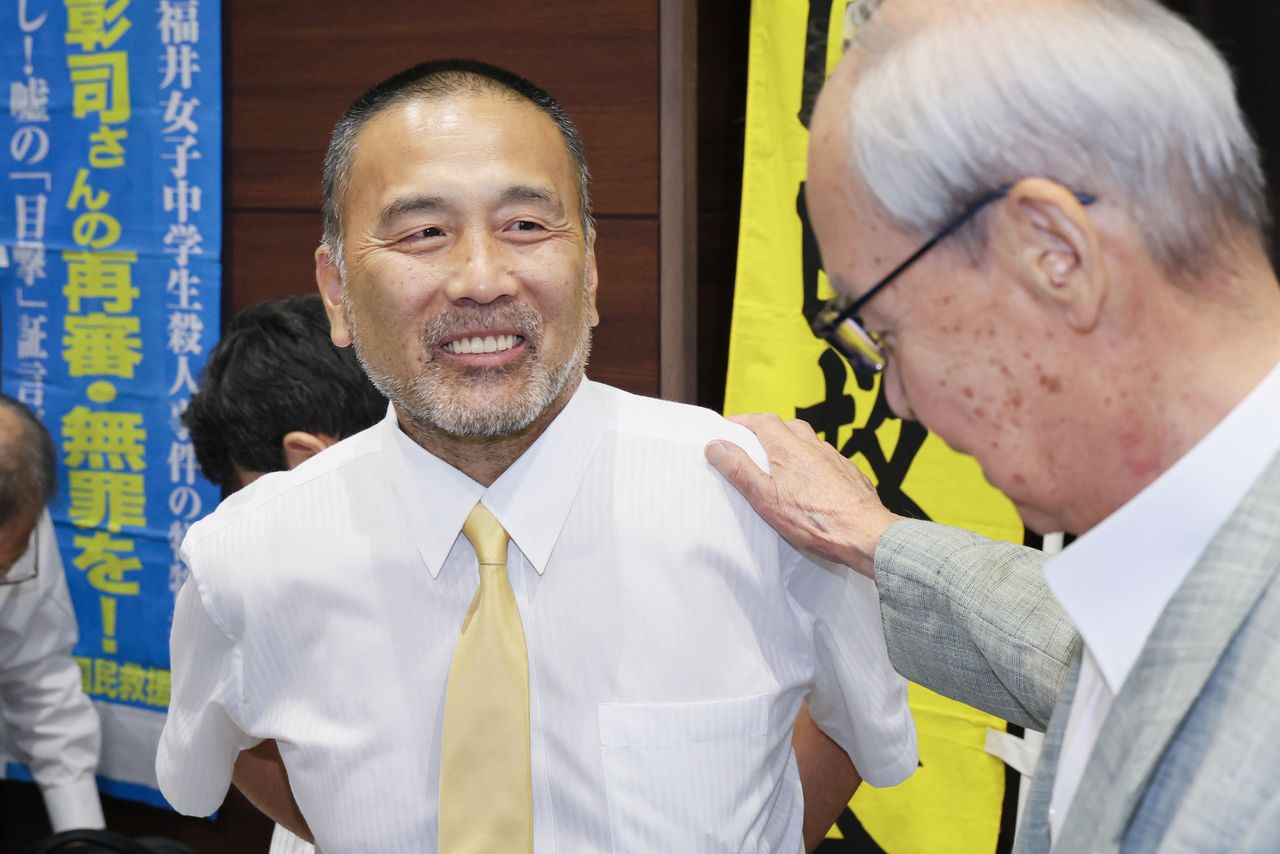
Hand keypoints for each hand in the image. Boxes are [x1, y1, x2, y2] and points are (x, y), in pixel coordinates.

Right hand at [705, 413, 897, 576]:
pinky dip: (814, 463)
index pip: (763, 420)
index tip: (730, 428)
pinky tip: (811, 483)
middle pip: (788, 426)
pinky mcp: (850, 474)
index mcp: (789, 448)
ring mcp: (835, 459)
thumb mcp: (765, 498)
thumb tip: (716, 446)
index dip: (745, 421)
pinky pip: (827, 460)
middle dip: (769, 431)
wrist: (865, 534)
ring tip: (781, 465)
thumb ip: (740, 470)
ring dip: (793, 446)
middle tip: (753, 446)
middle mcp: (814, 446)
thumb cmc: (815, 519)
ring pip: (810, 443)